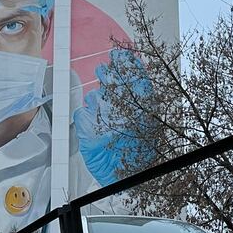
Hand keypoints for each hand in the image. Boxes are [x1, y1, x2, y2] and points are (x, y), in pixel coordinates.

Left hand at [73, 49, 153, 185]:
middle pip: (109, 80)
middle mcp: (125, 109)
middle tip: (103, 71)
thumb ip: (141, 98)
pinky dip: (88, 118)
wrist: (129, 177)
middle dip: (105, 74)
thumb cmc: (141, 149)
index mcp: (143, 107)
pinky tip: (96, 127)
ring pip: (94, 97)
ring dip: (97, 101)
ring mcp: (105, 119)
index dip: (124, 62)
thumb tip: (131, 73)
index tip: (118, 55)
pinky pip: (83, 113)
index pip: (132, 74)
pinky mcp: (89, 131)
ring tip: (105, 114)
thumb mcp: (149, 121)